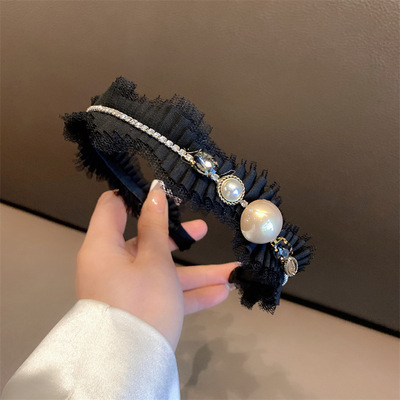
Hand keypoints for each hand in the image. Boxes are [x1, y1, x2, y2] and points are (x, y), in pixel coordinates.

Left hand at [76, 182, 236, 349]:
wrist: (129, 366)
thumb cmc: (140, 301)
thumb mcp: (154, 260)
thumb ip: (156, 226)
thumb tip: (155, 193)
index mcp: (103, 247)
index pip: (113, 207)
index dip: (135, 195)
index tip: (160, 191)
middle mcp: (111, 265)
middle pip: (145, 240)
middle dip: (178, 237)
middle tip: (201, 229)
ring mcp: (126, 288)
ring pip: (161, 271)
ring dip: (195, 272)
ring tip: (229, 271)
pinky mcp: (139, 308)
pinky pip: (164, 293)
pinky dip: (188, 293)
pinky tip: (220, 291)